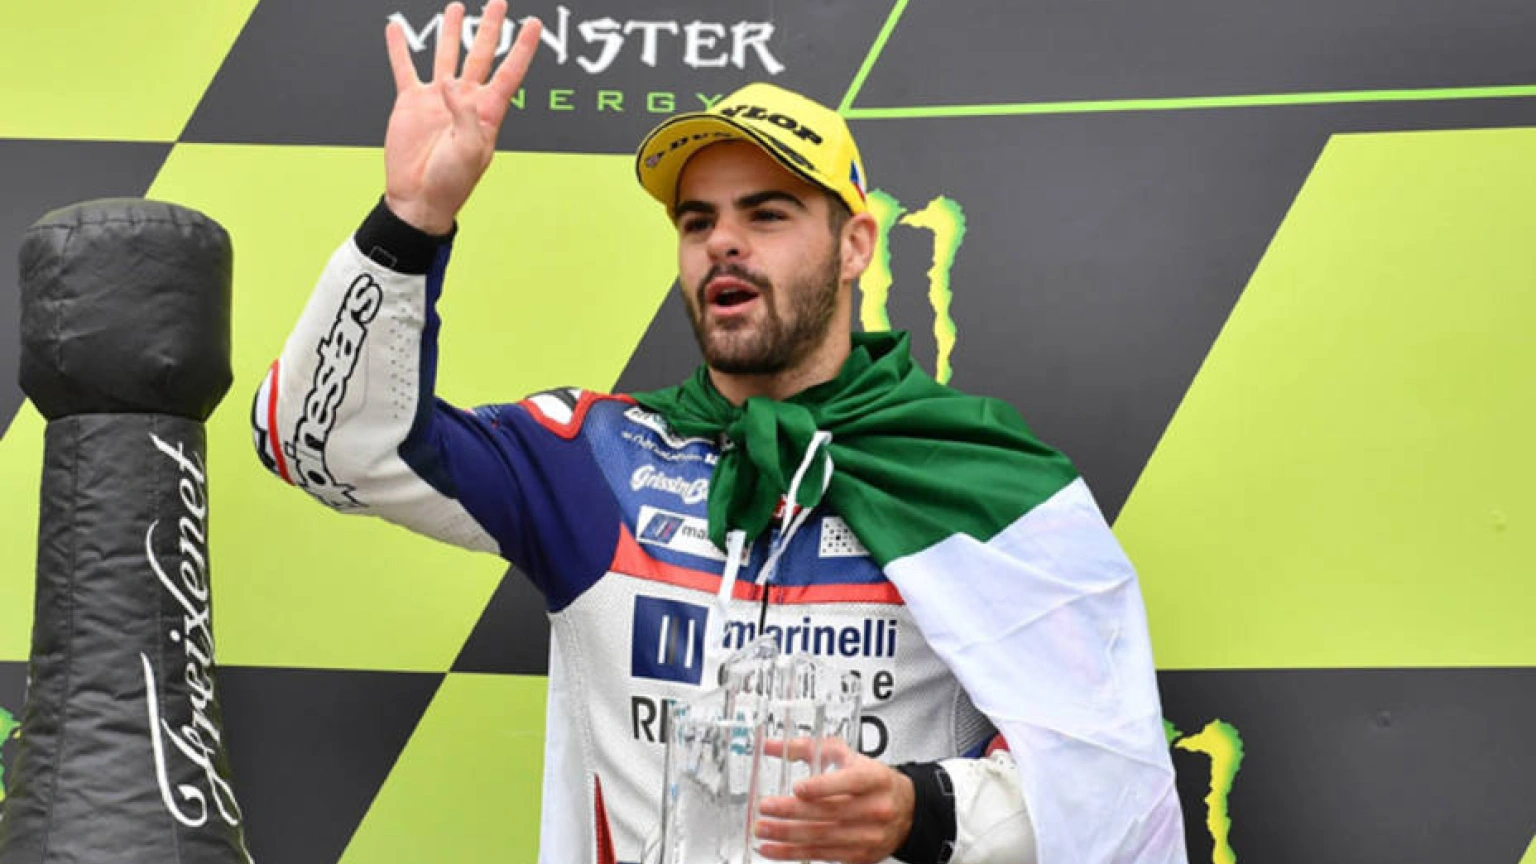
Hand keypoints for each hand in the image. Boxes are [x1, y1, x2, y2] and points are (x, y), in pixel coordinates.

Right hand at [382, 0, 539, 233]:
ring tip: (456, 8)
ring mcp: (437, 99)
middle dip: (490, 28)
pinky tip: (396, 28)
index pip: (509, 72)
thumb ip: (465, 115)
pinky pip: (405, 68)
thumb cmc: (452, 182)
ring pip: (446, 54)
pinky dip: (399, 48)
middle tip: (498, 2)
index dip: (522, 48)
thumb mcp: (470, 151)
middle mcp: (465, 100)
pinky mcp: (411, 102)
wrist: (419, 198)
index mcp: (487, 112)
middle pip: (481, 55)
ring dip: (451, 31)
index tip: (532, 24)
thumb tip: (449, 83)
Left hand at [753, 738, 914, 863]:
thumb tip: (772, 746)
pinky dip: (793, 853)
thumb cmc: (874, 781)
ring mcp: (868, 836)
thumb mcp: (848, 757)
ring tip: (762, 829)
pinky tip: (772, 848)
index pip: (850, 782)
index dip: (823, 787)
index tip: (798, 788)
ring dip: (787, 836)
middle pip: (829, 813)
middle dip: (792, 812)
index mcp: (874, 779)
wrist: (907, 811)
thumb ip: (809, 748)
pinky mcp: (859, 856)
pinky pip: (821, 855)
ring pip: (822, 838)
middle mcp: (874, 809)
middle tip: (765, 808)